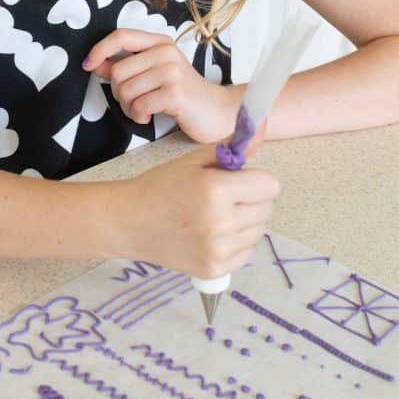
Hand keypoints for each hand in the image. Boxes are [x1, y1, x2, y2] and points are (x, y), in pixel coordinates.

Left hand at [83, 28, 234, 142]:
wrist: (217, 112)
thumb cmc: (182, 93)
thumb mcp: (153, 74)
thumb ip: (125, 67)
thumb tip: (94, 63)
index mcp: (160, 43)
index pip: (122, 36)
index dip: (100, 49)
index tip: (87, 65)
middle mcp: (167, 52)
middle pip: (119, 71)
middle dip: (118, 93)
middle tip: (133, 102)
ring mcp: (172, 71)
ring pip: (126, 90)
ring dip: (128, 108)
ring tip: (143, 110)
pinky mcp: (175, 93)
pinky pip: (139, 106)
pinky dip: (138, 116)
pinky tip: (149, 116)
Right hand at [117, 143, 279, 277]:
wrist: (128, 222)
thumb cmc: (160, 186)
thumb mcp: (193, 161)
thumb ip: (230, 148)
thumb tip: (261, 129)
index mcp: (216, 189)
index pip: (269, 186)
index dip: (256, 180)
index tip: (238, 181)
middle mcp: (220, 222)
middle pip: (266, 209)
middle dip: (251, 200)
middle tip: (224, 198)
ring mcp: (217, 250)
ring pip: (258, 231)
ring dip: (244, 222)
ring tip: (215, 217)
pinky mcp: (213, 270)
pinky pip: (246, 253)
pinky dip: (235, 244)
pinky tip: (211, 236)